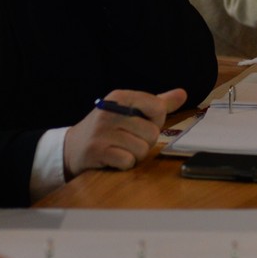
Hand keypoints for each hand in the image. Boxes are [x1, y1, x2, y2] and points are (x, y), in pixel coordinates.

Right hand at [63, 87, 187, 175]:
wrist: (73, 147)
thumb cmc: (109, 128)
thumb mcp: (129, 110)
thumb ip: (157, 103)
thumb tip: (183, 93)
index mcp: (120, 97)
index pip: (158, 107)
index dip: (155, 121)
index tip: (141, 123)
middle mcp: (110, 111)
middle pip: (152, 132)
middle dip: (144, 141)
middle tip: (128, 139)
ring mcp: (102, 131)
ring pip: (142, 149)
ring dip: (135, 155)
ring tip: (120, 148)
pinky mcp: (97, 151)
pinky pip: (128, 161)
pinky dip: (124, 164)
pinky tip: (113, 158)